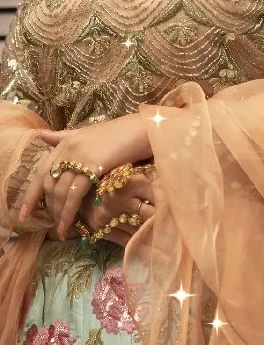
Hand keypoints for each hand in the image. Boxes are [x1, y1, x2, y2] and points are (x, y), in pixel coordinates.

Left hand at [20, 114, 152, 235]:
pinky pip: (74, 194)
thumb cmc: (120, 133)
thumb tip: (42, 136)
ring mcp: (80, 156)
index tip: (24, 213)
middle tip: (51, 225)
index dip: (31, 194)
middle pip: (48, 183)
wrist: (143, 129)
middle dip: (46, 207)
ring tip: (61, 230)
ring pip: (59, 191)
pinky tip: (69, 225)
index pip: (41, 170)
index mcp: (66, 140)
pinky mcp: (93, 166)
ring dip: (58, 214)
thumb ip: (64, 137)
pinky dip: (69, 212)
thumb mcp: (88, 133)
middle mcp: (68, 147)